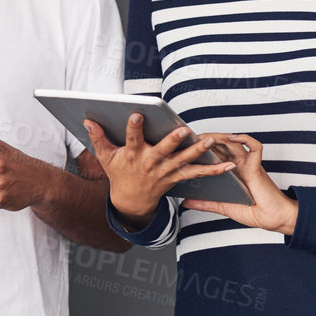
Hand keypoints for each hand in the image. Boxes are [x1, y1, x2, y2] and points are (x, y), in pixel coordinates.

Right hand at [84, 114, 236, 228]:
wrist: (131, 201)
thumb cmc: (118, 173)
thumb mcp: (105, 157)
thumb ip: (98, 138)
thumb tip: (87, 121)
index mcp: (132, 155)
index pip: (132, 138)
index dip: (134, 127)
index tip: (138, 114)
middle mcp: (150, 163)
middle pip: (163, 150)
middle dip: (173, 140)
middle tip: (183, 130)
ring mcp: (164, 171)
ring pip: (182, 160)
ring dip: (196, 151)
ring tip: (209, 141)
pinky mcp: (176, 178)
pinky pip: (196, 173)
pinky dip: (213, 170)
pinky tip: (228, 165)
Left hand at [180, 134, 297, 234]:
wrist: (274, 219)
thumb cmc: (255, 212)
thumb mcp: (224, 207)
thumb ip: (206, 204)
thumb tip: (186, 202)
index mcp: (231, 173)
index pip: (215, 154)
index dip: (203, 148)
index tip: (188, 145)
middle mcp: (239, 166)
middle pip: (223, 145)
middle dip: (208, 139)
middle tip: (192, 138)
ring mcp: (248, 165)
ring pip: (235, 142)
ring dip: (220, 136)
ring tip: (205, 136)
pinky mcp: (257, 167)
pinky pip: (255, 147)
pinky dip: (245, 139)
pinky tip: (233, 138)